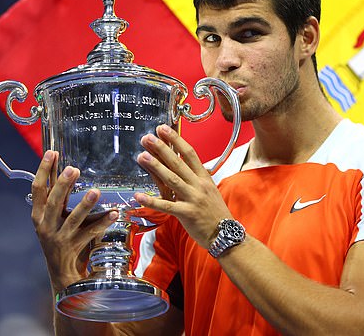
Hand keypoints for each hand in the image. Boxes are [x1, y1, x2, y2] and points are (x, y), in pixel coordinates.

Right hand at [30, 150, 117, 293]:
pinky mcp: (74, 247)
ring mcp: (60, 237)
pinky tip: (114, 213)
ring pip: (73, 219)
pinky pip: (90, 232)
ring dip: (85, 204)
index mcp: (38, 215)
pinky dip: (102, 222)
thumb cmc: (59, 237)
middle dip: (63, 185)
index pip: (37, 189)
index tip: (51, 152)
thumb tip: (64, 168)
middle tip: (74, 169)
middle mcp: (45, 225)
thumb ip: (59, 196)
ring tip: (96, 191)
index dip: (42, 170)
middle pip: (53, 202)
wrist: (61, 272)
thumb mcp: (53, 217)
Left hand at [134, 125, 232, 247]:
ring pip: (171, 179)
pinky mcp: (186, 214)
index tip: (163, 129)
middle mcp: (198, 185)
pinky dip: (151, 200)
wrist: (225, 234)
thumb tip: (187, 164)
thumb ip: (198, 177)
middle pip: (178, 163)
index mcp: (204, 178)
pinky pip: (166, 205)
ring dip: (155, 167)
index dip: (176, 140)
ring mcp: (192, 199)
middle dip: (162, 148)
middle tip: (147, 138)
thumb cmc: (216, 213)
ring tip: (142, 156)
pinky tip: (138, 195)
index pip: (189, 153)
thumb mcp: (210, 190)